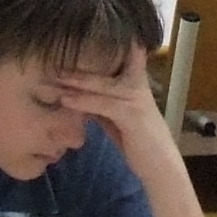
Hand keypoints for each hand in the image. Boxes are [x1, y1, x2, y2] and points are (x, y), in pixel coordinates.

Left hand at [53, 54, 172, 159]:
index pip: (121, 59)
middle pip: (108, 67)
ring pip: (103, 84)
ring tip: (56, 77)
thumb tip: (78, 95)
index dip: (102, 53)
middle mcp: (138, 86)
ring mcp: (136, 99)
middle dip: (81, 63)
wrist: (161, 166)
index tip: (72, 50)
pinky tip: (65, 100)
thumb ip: (102, 105)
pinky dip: (82, 101)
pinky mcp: (132, 114)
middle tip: (55, 60)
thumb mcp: (118, 119)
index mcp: (137, 84)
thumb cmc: (140, 143)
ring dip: (77, 80)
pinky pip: (103, 104)